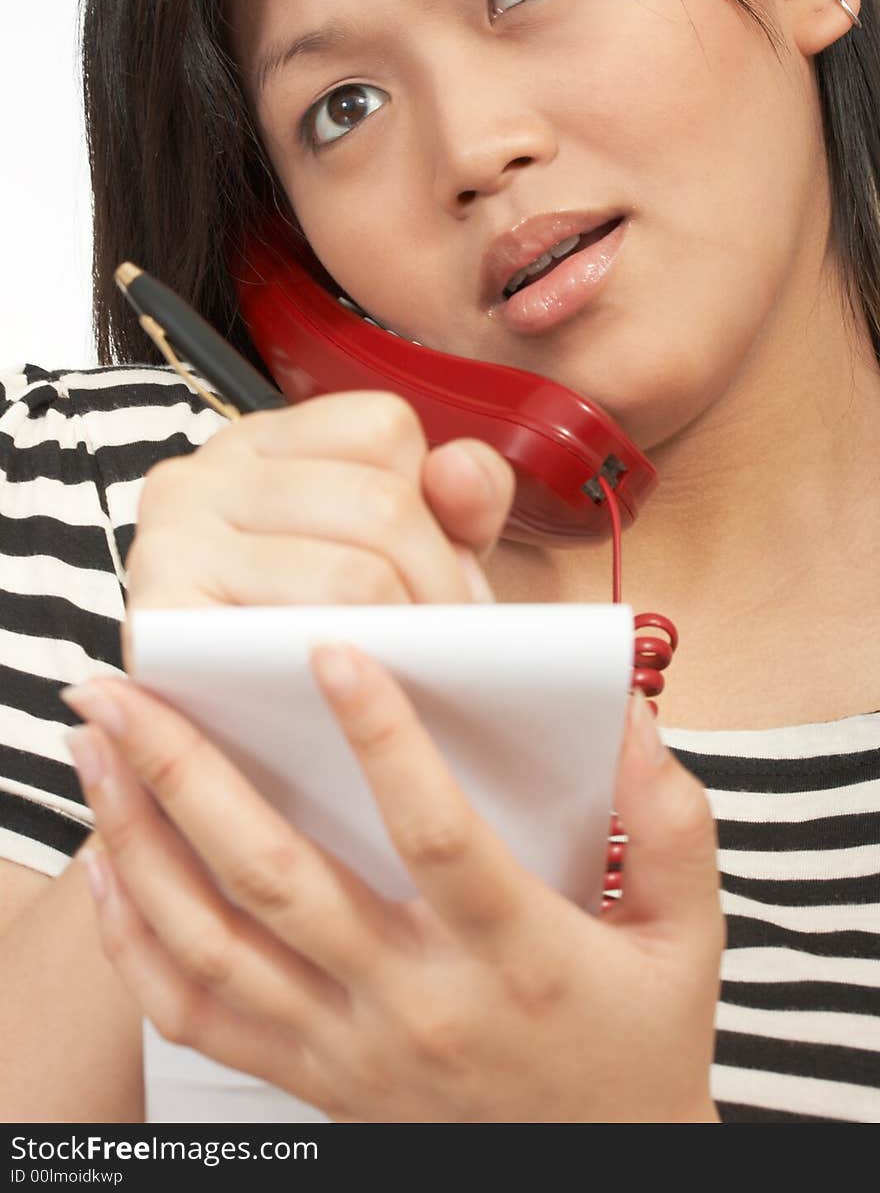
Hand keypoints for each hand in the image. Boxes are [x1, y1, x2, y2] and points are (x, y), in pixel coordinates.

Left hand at [64, 653, 722, 1122]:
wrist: (602, 1178)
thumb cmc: (640, 1044)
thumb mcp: (688, 937)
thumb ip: (672, 823)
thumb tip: (630, 721)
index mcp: (516, 954)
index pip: (438, 836)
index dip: (385, 741)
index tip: (331, 652)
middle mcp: (414, 1002)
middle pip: (280, 879)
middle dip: (188, 772)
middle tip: (124, 688)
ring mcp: (349, 1046)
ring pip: (214, 942)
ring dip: (140, 839)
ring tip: (97, 751)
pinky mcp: (312, 1075)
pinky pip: (198, 1012)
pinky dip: (137, 940)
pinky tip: (107, 866)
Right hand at [121, 392, 515, 672]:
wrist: (215, 746)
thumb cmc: (315, 633)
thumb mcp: (400, 552)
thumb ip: (457, 500)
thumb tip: (456, 470)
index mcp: (259, 444)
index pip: (384, 427)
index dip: (438, 503)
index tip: (443, 570)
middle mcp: (201, 476)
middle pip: (382, 503)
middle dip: (442, 585)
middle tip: (451, 645)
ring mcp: (170, 543)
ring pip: (355, 577)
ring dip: (410, 638)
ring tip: (413, 674)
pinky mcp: (161, 621)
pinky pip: (295, 639)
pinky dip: (348, 671)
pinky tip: (354, 689)